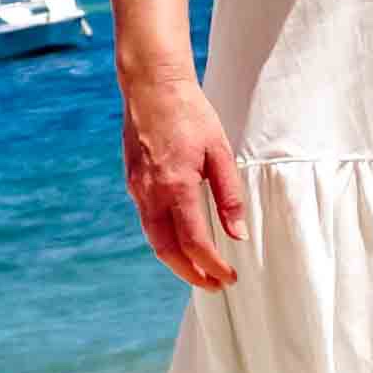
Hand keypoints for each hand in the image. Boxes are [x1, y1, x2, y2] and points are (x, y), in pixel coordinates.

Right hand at [120, 78, 250, 291]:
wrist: (151, 86)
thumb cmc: (190, 114)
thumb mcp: (220, 151)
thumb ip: (229, 195)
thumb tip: (238, 233)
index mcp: (177, 187)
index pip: (195, 242)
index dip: (213, 266)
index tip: (229, 277)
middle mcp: (152, 194)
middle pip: (168, 251)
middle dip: (191, 274)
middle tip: (214, 285)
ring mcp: (138, 189)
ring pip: (154, 239)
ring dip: (177, 260)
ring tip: (200, 270)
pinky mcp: (133, 182)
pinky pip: (148, 221)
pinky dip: (165, 239)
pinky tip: (182, 239)